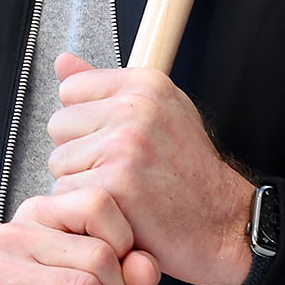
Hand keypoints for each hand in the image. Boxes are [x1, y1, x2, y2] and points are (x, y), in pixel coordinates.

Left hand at [44, 54, 259, 284]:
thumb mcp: (160, 112)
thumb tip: (64, 61)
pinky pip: (65, 193)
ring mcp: (123, 147)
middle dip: (81, 152)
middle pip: (59, 125)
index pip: (71, 90)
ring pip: (59, 162)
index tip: (113, 139)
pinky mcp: (114, 184)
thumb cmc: (190, 172)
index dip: (86, 121)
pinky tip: (119, 209)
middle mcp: (135, 110)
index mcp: (145, 85)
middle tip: (121, 170)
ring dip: (81, 182)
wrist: (225, 222)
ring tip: (122, 189)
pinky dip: (86, 208)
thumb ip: (106, 86)